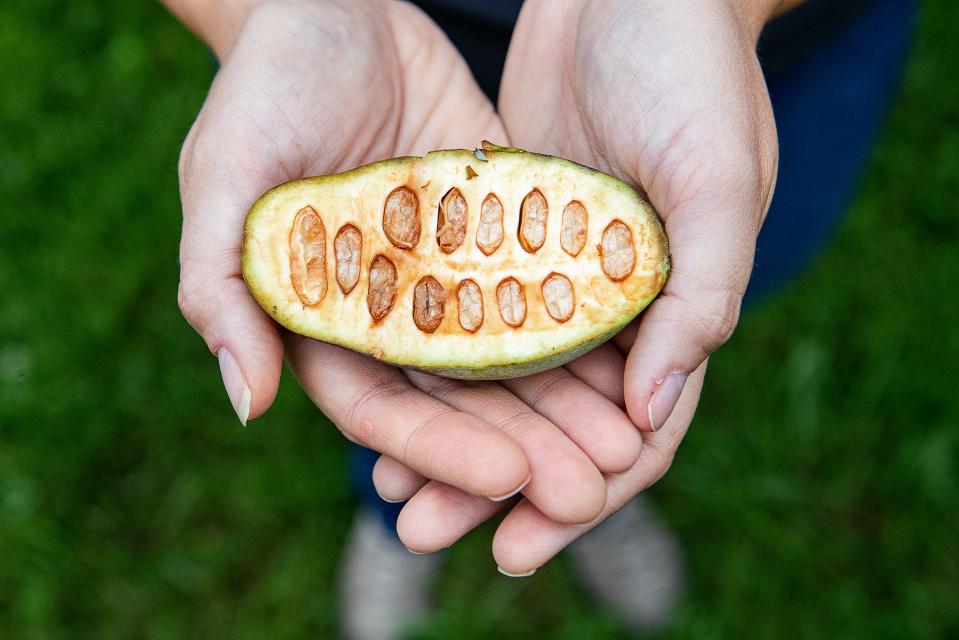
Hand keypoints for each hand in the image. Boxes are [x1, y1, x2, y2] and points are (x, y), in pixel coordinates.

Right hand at [172, 0, 646, 524]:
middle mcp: (390, 310)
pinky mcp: (497, 229)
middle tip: (588, 491)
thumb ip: (224, 288)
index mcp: (324, 319)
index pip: (381, 407)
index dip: (440, 449)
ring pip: (511, 357)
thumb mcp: (226, 178)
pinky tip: (633, 361)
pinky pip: (543, 286)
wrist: (333, 6)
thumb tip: (248, 405)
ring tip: (625, 448)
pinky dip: (582, 327)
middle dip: (521, 448)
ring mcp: (448, 273)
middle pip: (459, 401)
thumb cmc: (265, 86)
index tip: (508, 477)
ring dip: (564, 407)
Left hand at [372, 0, 779, 573]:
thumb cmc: (696, 74)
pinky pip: (460, 311)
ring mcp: (551, 271)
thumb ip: (701, 298)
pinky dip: (429, 359)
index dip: (580, 496)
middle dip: (492, 482)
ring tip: (388, 488)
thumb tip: (649, 419)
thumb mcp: (719, 181)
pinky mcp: (499, 233)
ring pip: (498, 378)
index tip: (521, 541)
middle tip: (425, 531)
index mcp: (675, 311)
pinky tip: (380, 394)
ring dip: (450, 435)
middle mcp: (612, 304)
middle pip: (551, 421)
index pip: (634, 435)